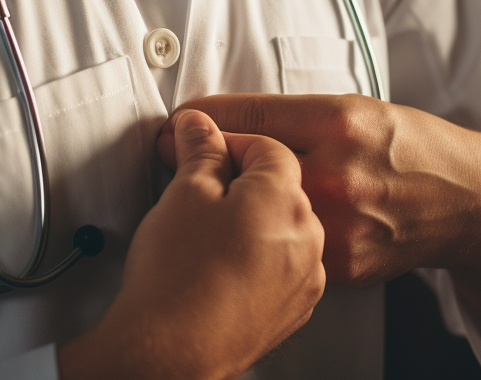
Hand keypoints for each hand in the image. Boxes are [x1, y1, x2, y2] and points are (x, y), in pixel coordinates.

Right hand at [59, 109, 325, 379]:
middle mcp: (309, 235)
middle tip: (196, 186)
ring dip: (251, 218)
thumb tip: (200, 128)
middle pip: (280, 185)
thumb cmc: (178, 280)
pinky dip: (258, 255)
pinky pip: (283, 263)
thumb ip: (200, 150)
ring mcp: (306, 275)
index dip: (228, 140)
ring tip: (205, 231)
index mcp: (285, 198)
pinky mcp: (295, 306)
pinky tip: (220, 262)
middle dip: (240, 179)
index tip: (200, 144)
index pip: (267, 145)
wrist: (171, 351)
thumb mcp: (183, 192)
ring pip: (282, 225)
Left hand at [158, 94, 480, 335]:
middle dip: (206, 160)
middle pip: (244, 165)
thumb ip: (296, 116)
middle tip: (175, 152)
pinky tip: (258, 229)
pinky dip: (267, 236)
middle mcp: (338, 171)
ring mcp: (340, 222)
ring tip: (215, 193)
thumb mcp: (357, 109)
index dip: (204, 118)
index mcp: (341, 121)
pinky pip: (286, 245)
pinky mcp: (342, 261)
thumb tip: (227, 118)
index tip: (177, 121)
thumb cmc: (411, 146)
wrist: (466, 201)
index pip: (250, 116)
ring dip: (229, 202)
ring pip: (258, 212)